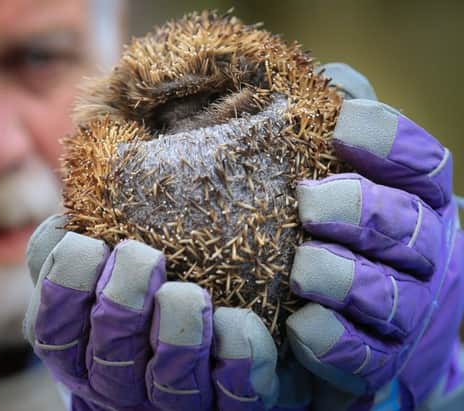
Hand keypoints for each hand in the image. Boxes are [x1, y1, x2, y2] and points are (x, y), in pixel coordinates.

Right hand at [23, 215, 295, 410]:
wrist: (206, 354)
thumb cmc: (143, 291)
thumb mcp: (104, 270)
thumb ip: (86, 239)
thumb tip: (78, 199)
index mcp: (79, 347)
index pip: (51, 327)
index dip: (64, 286)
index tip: (91, 243)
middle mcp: (117, 382)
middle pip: (107, 352)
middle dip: (122, 301)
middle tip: (142, 256)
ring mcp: (170, 401)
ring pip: (166, 380)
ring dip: (178, 333)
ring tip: (188, 293)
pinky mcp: (225, 407)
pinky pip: (231, 395)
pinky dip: (237, 357)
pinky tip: (238, 321)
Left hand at [286, 63, 463, 409]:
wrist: (349, 313)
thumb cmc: (333, 223)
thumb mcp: (336, 167)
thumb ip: (333, 125)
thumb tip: (330, 80)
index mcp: (414, 198)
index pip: (422, 164)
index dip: (388, 143)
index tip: (341, 127)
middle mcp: (422, 252)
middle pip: (410, 227)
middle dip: (362, 212)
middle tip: (309, 203)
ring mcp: (405, 309)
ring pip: (391, 295)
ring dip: (347, 279)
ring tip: (303, 268)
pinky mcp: (378, 358)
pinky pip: (365, 356)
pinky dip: (336, 343)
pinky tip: (301, 325)